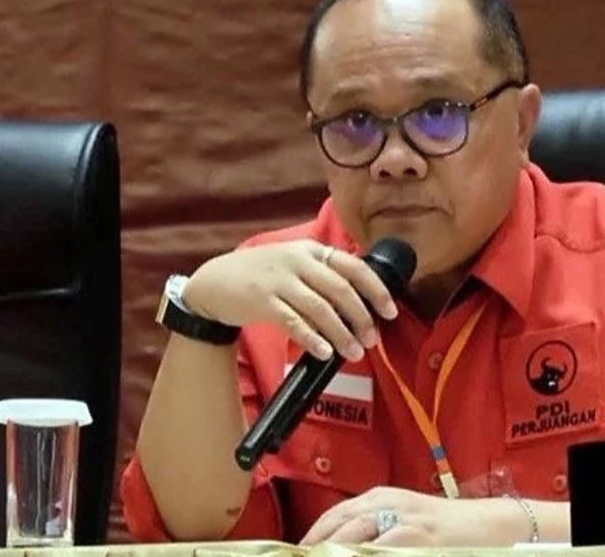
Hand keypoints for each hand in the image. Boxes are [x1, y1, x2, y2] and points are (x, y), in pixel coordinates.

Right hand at [182, 241, 398, 361]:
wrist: (214, 282)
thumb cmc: (262, 275)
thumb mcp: (294, 262)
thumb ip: (324, 273)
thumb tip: (363, 299)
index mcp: (311, 250)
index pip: (354, 267)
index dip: (376, 290)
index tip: (391, 312)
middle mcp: (298, 261)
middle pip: (341, 290)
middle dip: (362, 317)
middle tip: (372, 339)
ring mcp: (280, 281)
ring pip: (321, 309)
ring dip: (342, 334)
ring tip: (354, 353)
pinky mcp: (263, 302)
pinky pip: (294, 323)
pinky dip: (313, 339)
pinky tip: (324, 353)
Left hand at [300, 486, 532, 545]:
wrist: (491, 525)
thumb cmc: (445, 528)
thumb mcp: (404, 518)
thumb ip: (372, 531)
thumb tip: (337, 548)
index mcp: (380, 497)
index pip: (333, 518)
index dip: (311, 540)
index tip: (297, 553)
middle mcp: (388, 503)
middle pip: (338, 527)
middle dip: (317, 547)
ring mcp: (403, 520)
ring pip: (355, 537)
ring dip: (335, 551)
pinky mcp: (419, 536)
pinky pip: (381, 549)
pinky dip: (365, 554)